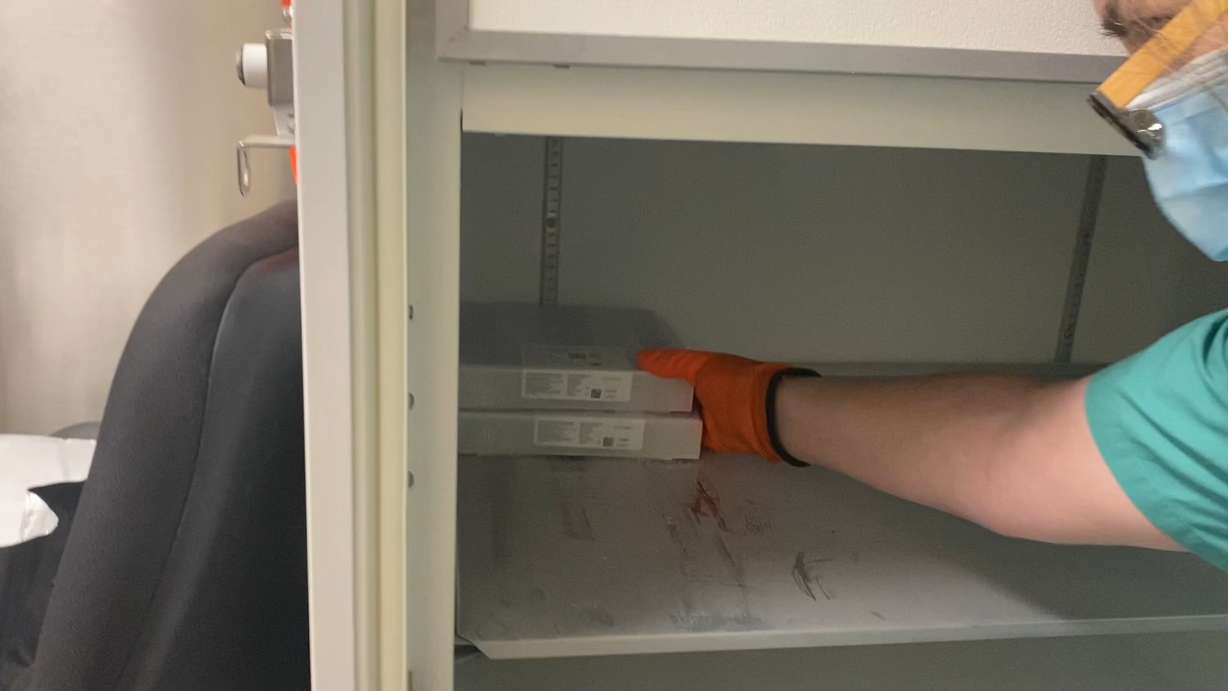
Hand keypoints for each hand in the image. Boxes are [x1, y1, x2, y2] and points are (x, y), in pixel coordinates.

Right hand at [637, 349, 815, 463]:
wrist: (770, 416)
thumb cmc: (736, 385)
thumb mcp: (702, 368)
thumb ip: (674, 364)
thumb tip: (642, 357)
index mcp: (707, 371)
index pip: (674, 371)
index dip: (653, 374)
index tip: (627, 381)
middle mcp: (708, 393)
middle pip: (677, 398)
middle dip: (655, 402)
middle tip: (624, 410)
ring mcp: (712, 419)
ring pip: (682, 420)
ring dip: (665, 424)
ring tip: (633, 429)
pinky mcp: (715, 442)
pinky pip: (691, 442)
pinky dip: (678, 444)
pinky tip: (657, 446)